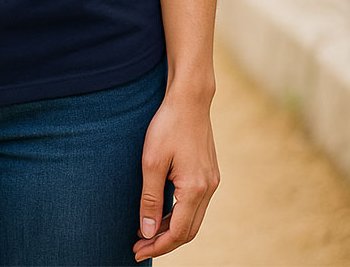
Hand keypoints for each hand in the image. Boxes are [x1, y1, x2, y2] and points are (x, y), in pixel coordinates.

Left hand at [132, 93, 219, 260]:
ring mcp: (212, 181)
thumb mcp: (152, 162)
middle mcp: (209, 189)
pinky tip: (162, 212)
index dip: (157, 246)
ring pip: (193, 219)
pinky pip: (195, 204)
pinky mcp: (209, 173)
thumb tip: (147, 231)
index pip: (178, 232)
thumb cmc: (168, 125)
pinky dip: (178, 214)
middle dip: (163, 242)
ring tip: (146, 232)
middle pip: (188, 231)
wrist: (190, 98)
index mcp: (195, 188)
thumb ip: (150, 199)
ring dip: (171, 229)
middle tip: (139, 246)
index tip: (137, 251)